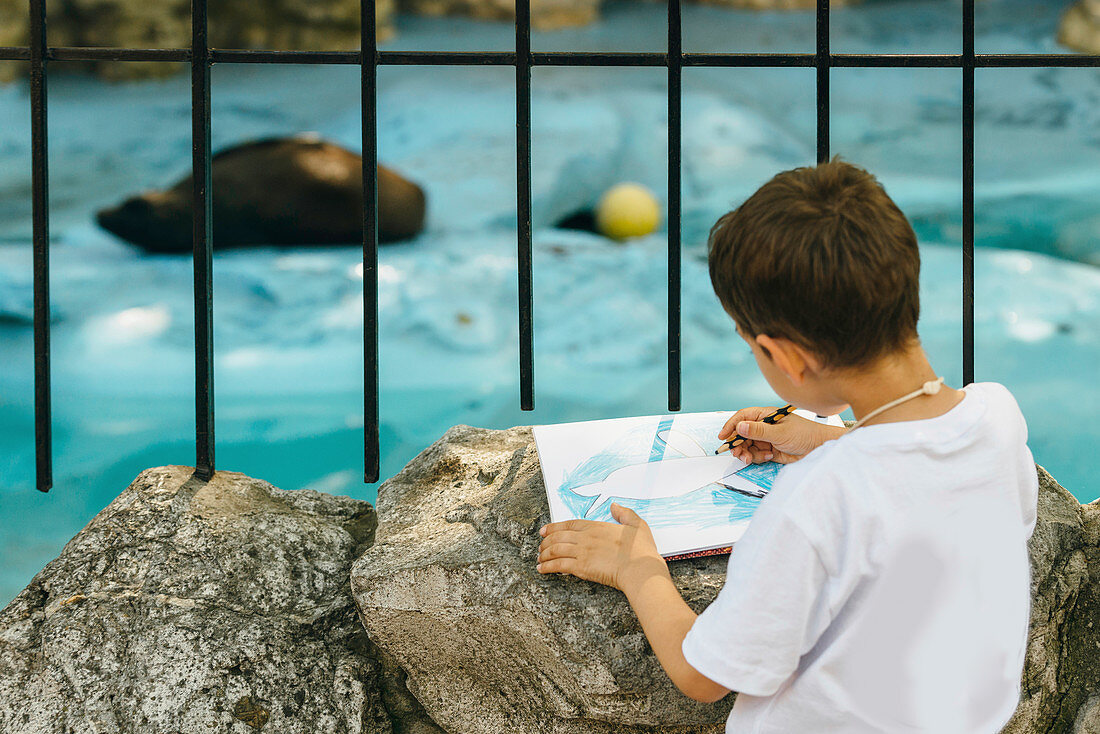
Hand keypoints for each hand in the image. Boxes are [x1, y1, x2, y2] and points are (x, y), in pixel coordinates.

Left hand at [537, 503, 669, 593]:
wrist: (640, 568)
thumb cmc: (641, 549)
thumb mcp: (637, 525)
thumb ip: (624, 513)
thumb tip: (615, 505)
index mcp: (596, 527)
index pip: (569, 524)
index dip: (554, 527)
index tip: (544, 530)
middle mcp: (585, 538)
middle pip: (558, 537)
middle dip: (545, 542)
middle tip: (540, 547)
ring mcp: (582, 552)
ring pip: (554, 550)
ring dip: (544, 554)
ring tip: (539, 559)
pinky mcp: (581, 568)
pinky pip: (558, 565)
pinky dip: (547, 567)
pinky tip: (542, 570)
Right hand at [718, 406, 846, 463]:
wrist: (819, 449)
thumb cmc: (804, 434)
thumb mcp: (780, 432)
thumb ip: (759, 431)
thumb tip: (740, 427)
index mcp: (766, 416)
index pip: (743, 417)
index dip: (731, 426)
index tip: (723, 436)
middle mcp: (764, 426)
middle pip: (742, 434)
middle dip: (738, 444)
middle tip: (738, 453)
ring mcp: (766, 439)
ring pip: (747, 446)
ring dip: (747, 453)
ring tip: (751, 459)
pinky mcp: (770, 451)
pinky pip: (756, 455)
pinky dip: (758, 458)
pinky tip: (769, 457)